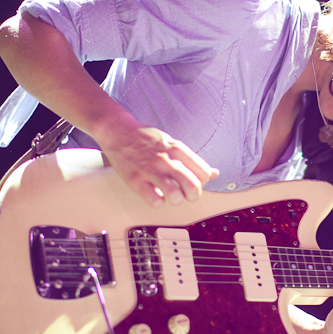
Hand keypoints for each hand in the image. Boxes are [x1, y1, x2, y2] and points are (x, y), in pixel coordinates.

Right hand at [98, 112, 219, 206]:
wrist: (118, 131)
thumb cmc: (147, 140)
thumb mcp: (173, 144)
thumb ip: (193, 160)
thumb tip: (214, 174)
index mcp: (177, 148)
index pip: (203, 172)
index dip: (203, 182)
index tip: (196, 182)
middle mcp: (165, 159)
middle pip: (192, 185)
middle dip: (194, 195)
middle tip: (188, 195)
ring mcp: (150, 170)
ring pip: (174, 195)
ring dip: (176, 200)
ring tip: (171, 196)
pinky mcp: (135, 180)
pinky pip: (154, 200)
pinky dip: (158, 202)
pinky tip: (155, 195)